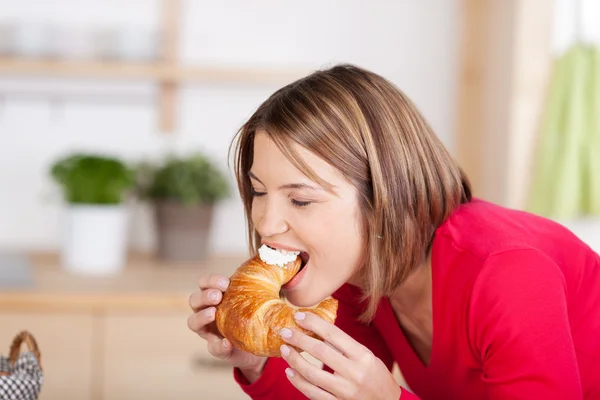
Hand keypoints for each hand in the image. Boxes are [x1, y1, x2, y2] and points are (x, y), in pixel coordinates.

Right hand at [187, 273, 266, 377]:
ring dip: (202, 316)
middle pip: (194, 300)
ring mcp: (208, 331)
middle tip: (218, 296)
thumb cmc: (253, 313)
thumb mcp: (255, 299)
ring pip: (193, 322)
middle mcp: (206, 311)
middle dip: (204, 296)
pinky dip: (219, 345)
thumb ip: (260, 286)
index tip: (225, 282)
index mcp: (215, 295)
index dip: (210, 281)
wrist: (257, 343)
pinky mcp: (216, 348)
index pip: (203, 283)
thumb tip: (281, 268)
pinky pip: (213, 347)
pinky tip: (227, 343)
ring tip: (214, 313)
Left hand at [279, 312, 400, 399]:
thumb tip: (317, 329)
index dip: (314, 323)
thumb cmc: (376, 377)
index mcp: (363, 356)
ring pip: (312, 373)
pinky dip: (298, 381)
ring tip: (284, 349)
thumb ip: (345, 346)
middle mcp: (354, 373)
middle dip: (299, 339)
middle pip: (320, 351)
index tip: (298, 316)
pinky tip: (290, 371)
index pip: (333, 334)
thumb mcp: (367, 357)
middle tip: (285, 331)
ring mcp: (345, 391)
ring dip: (294, 360)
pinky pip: (312, 393)